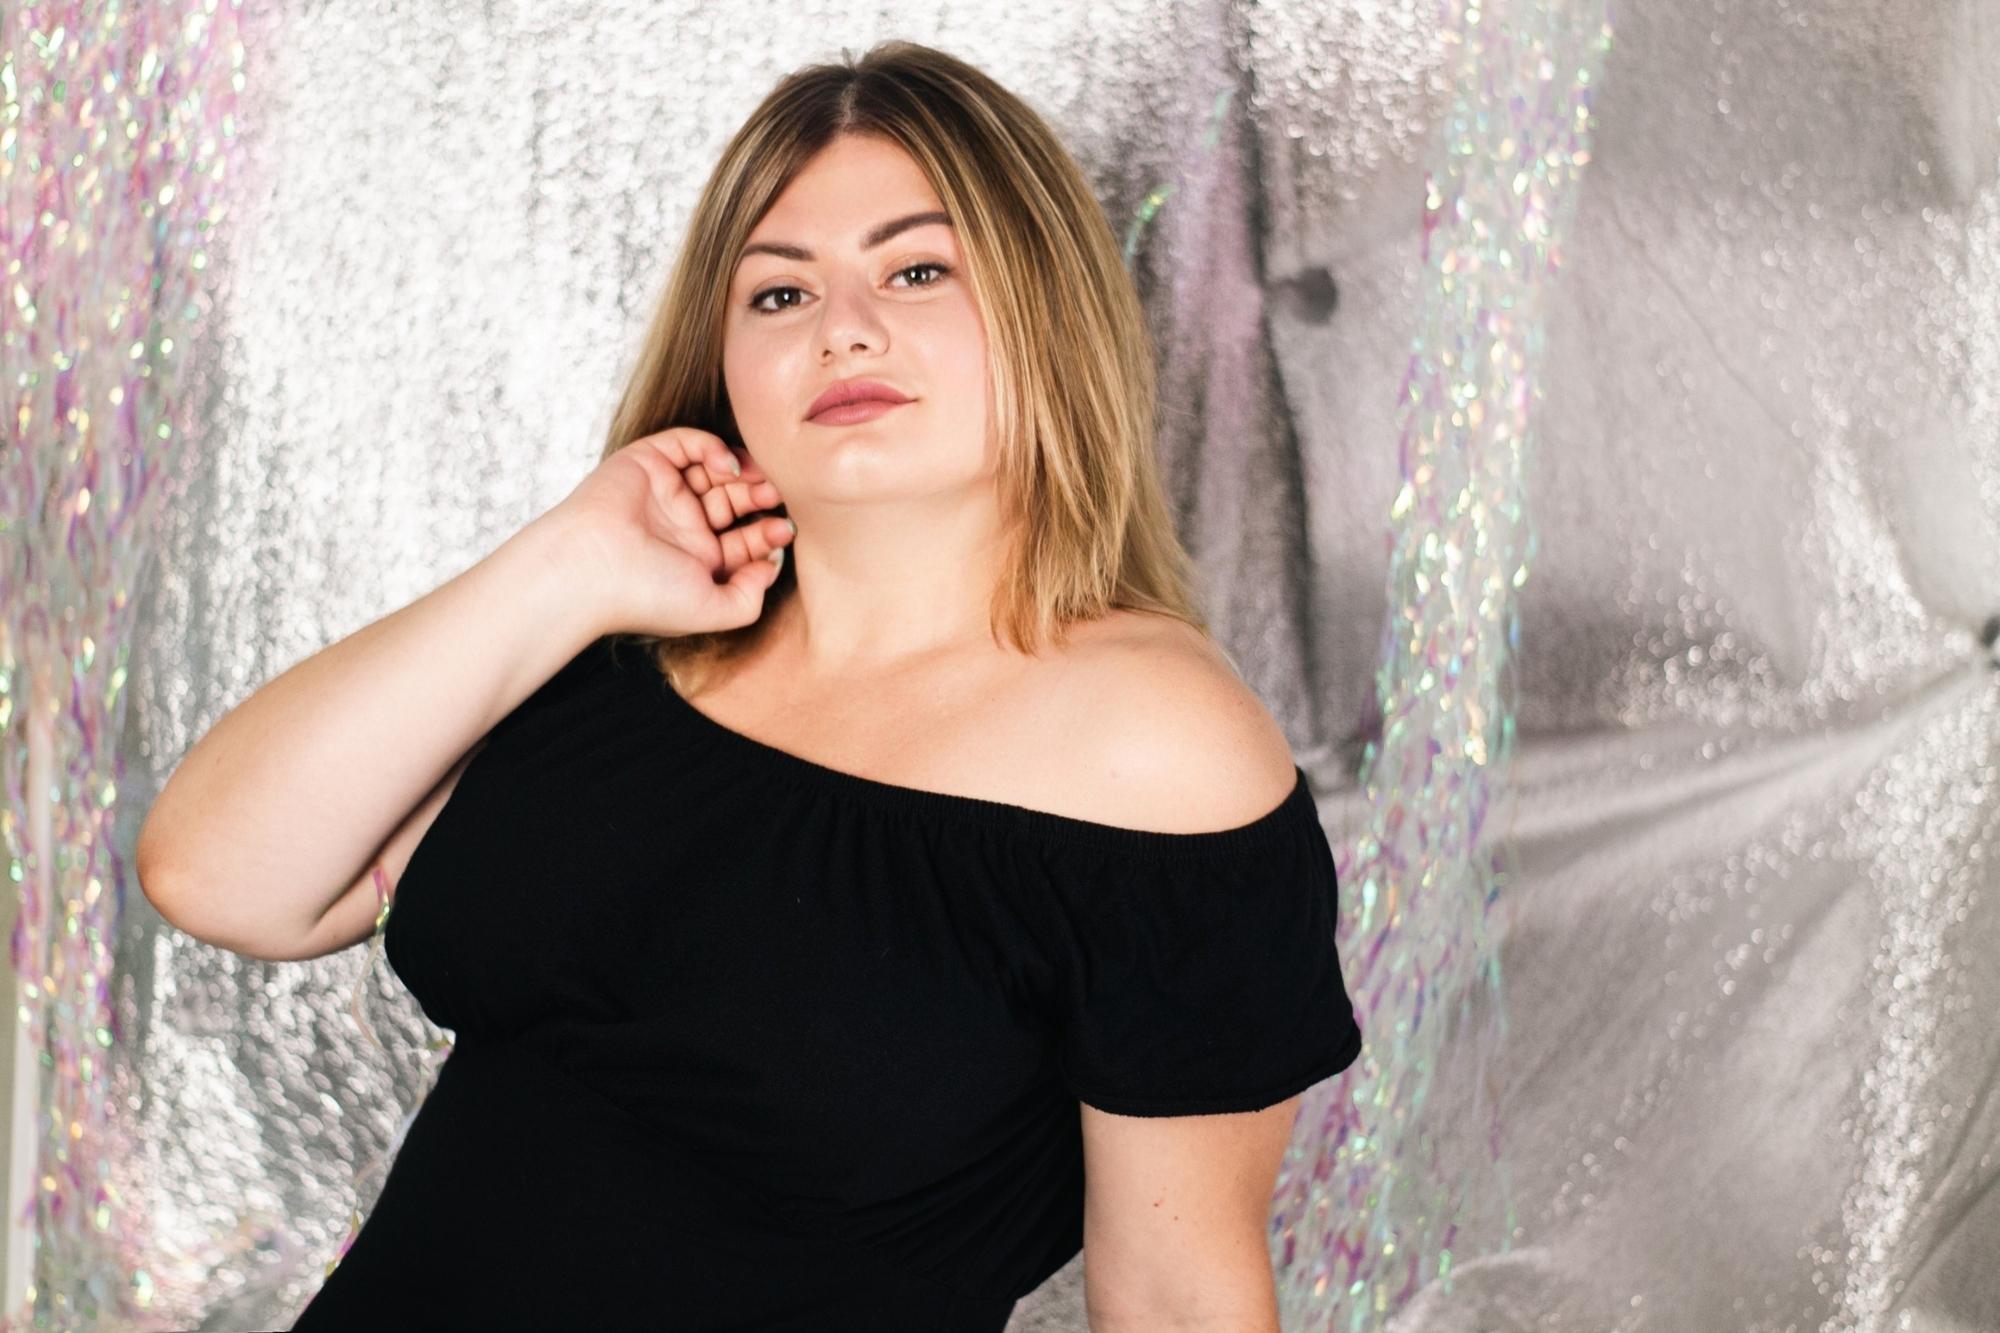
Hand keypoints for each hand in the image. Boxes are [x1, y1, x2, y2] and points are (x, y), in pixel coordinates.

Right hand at [539, 427, 793, 638]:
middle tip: (777, 496)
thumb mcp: (715, 610)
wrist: (589, 568)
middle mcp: (681, 526)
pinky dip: (712, 447)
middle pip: (734, 502)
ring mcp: (664, 493)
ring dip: (743, 471)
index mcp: (696, 561)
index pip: (743, 540)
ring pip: (714, 470)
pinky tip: (727, 467)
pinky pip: (687, 443)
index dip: (768, 533)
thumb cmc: (646, 595)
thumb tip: (772, 565)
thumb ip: (752, 595)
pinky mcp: (647, 462)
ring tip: (760, 480)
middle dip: (760, 497)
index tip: (784, 531)